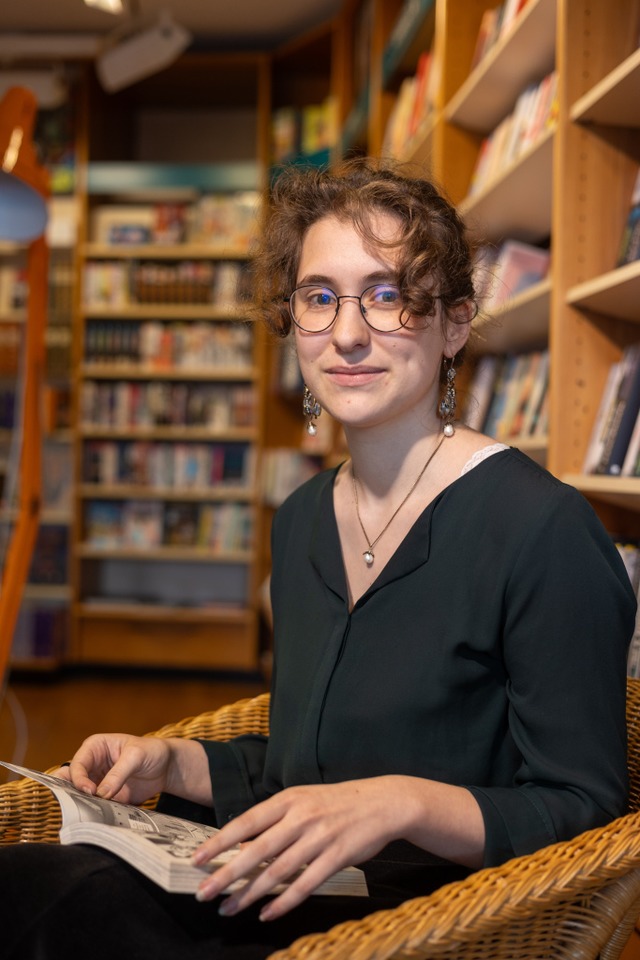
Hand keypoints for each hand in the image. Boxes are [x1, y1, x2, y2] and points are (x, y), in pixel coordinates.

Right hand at [55, 734, 175, 804]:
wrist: (167, 767)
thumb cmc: (151, 751)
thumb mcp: (136, 756)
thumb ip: (119, 773)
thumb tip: (101, 794)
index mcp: (95, 748)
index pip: (77, 764)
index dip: (79, 779)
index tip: (90, 791)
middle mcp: (92, 765)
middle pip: (71, 781)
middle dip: (71, 793)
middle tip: (77, 805)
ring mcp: (97, 783)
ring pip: (79, 796)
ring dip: (83, 805)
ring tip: (88, 814)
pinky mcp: (106, 798)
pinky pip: (95, 807)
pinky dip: (96, 813)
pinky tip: (101, 819)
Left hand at [192, 777, 399, 920]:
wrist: (382, 802)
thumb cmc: (337, 802)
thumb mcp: (304, 800)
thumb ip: (276, 821)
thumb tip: (243, 846)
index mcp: (289, 799)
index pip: (246, 822)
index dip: (219, 842)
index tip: (196, 859)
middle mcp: (301, 817)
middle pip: (256, 850)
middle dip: (226, 874)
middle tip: (203, 892)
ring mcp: (319, 837)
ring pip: (277, 871)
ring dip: (249, 893)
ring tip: (228, 908)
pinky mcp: (336, 857)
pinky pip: (305, 884)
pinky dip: (284, 901)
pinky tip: (267, 913)